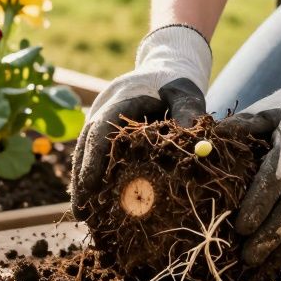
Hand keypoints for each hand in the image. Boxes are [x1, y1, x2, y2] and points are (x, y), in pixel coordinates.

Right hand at [71, 25, 211, 219]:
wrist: (165, 66)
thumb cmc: (176, 82)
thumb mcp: (186, 93)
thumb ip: (190, 113)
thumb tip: (200, 144)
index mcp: (120, 99)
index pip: (100, 131)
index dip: (93, 159)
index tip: (88, 186)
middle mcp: (104, 109)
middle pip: (85, 145)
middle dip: (81, 178)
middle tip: (80, 212)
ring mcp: (101, 119)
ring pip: (84, 151)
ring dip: (82, 180)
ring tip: (83, 214)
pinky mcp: (106, 129)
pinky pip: (93, 152)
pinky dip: (91, 175)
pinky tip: (93, 200)